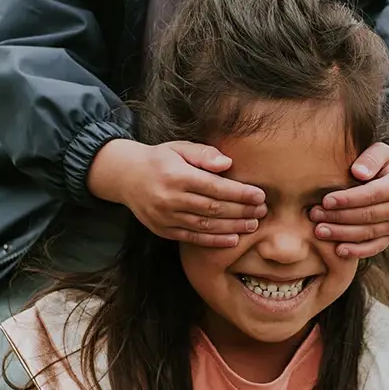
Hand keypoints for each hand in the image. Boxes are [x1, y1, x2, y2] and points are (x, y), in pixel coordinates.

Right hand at [87, 139, 265, 246]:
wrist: (126, 177)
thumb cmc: (161, 159)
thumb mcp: (180, 148)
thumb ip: (204, 154)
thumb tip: (228, 164)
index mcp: (177, 176)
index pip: (215, 187)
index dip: (240, 193)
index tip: (260, 195)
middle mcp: (170, 199)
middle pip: (213, 208)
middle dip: (241, 211)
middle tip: (263, 211)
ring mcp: (165, 217)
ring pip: (205, 226)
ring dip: (233, 227)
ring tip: (254, 225)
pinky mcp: (163, 230)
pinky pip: (192, 238)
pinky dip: (214, 241)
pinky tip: (233, 239)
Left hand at [310, 144, 388, 258]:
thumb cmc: (387, 163)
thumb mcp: (382, 152)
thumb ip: (370, 158)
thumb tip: (358, 172)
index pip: (372, 194)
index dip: (348, 199)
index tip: (326, 200)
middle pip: (367, 216)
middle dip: (339, 217)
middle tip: (314, 215)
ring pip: (368, 233)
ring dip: (342, 234)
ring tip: (319, 231)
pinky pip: (374, 247)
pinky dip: (356, 251)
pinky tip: (337, 250)